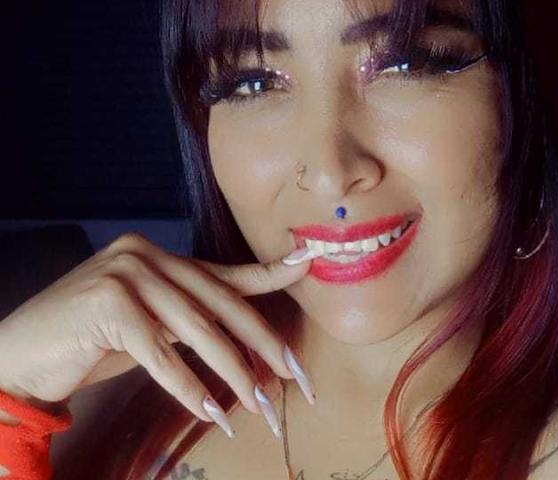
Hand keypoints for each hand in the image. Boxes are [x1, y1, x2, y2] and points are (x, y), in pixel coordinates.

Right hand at [0, 232, 315, 434]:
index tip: (311, 265)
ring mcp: (124, 274)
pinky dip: (187, 384)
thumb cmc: (92, 341)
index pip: (227, 273)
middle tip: (293, 377)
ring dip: (232, 373)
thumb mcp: (154, 324)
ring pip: (196, 329)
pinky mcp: (105, 303)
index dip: (272, 276)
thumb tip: (245, 336)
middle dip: (261, 344)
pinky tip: (210, 410)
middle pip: (221, 303)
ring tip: (257, 406)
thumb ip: (194, 317)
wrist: (22, 354)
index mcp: (162, 256)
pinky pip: (159, 351)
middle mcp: (146, 255)